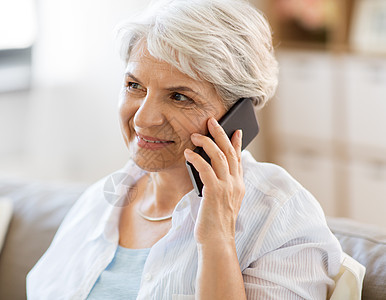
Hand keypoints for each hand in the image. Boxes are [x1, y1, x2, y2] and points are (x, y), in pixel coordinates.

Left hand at [184, 117, 244, 245]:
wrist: (217, 241)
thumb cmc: (216, 223)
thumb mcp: (222, 202)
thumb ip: (221, 185)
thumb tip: (210, 171)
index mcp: (239, 185)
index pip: (239, 159)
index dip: (237, 143)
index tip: (235, 130)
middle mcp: (235, 184)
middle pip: (229, 152)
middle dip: (220, 134)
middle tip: (211, 121)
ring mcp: (226, 187)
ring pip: (218, 156)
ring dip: (206, 142)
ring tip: (195, 135)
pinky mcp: (214, 192)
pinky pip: (205, 168)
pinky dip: (196, 158)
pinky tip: (188, 153)